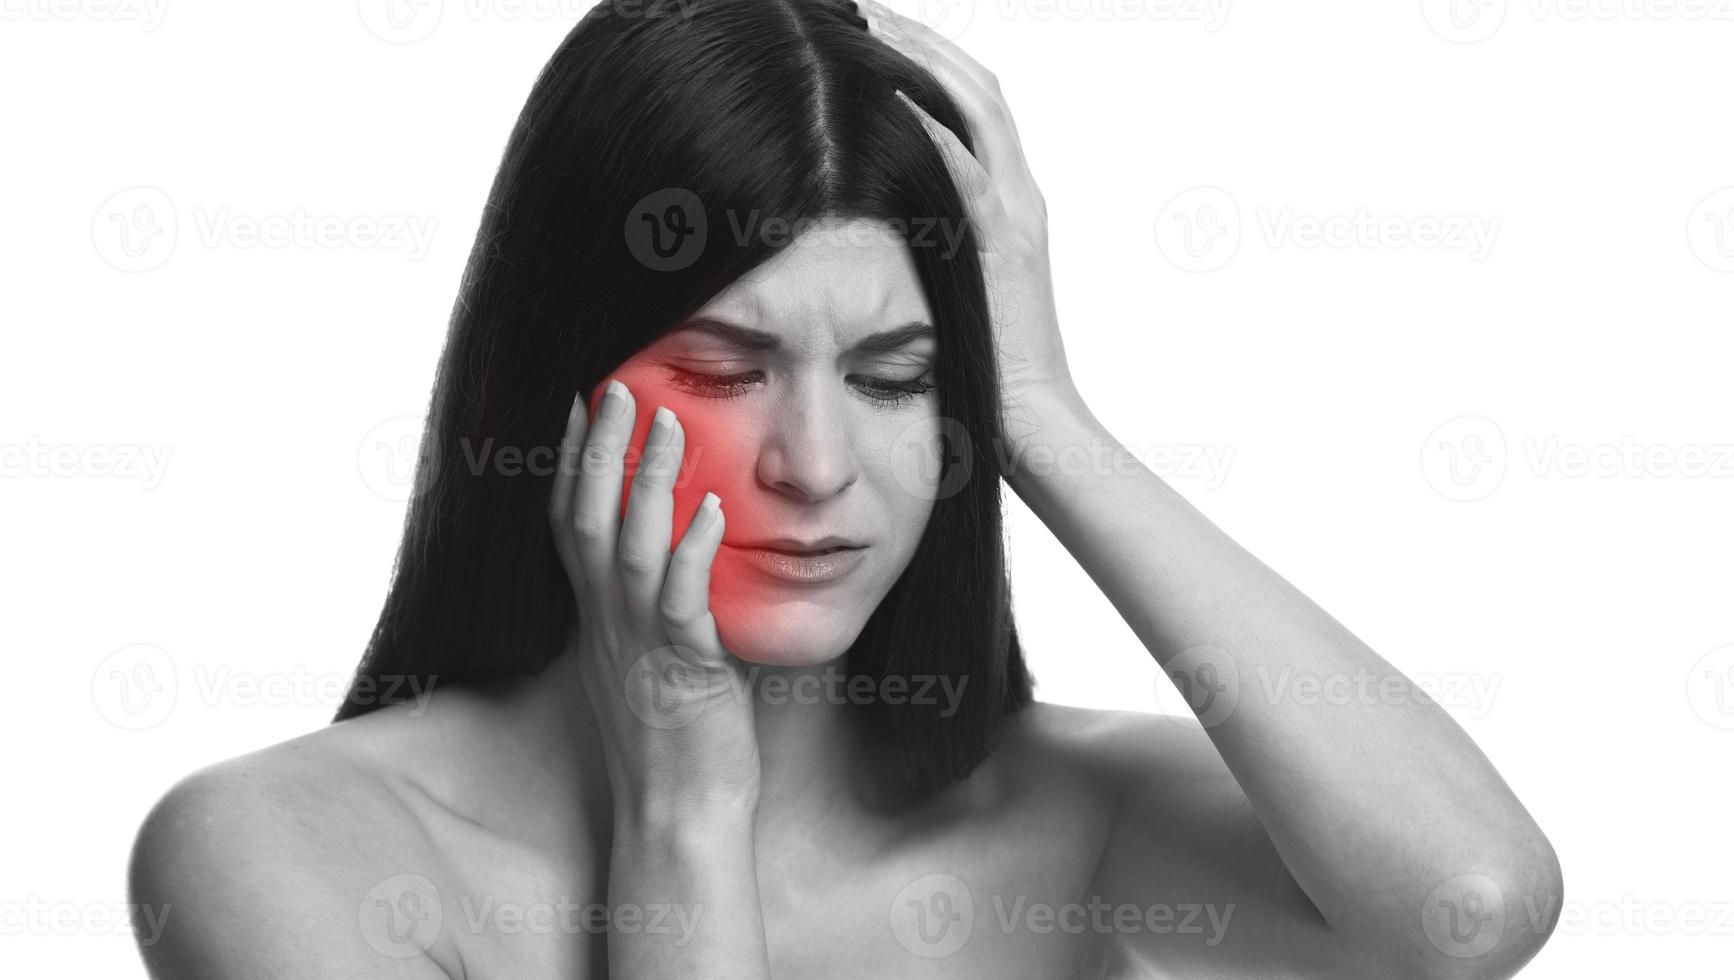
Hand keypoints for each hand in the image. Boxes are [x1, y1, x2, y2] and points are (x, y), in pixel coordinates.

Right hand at [547, 380, 760, 816]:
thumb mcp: (655, 662)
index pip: (568, 527)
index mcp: (598, 620)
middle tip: (614, 386)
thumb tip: (689, 562)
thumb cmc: (676, 742)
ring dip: (647, 480)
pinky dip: (693, 550)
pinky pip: (681, 601)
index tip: (577, 403)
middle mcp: (607, 625)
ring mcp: (640, 646)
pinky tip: (711, 508)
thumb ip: (660, 610)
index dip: (567, 463)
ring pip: (630, 547)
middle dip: (597, 449)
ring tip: (667, 421)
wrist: (678, 816)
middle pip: (587, 519)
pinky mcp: (682, 671)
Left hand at [865, 1, 1078, 467]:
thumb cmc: (989, 372)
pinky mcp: (1000, 242)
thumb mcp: (960, 291)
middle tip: (864, 7)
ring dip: (920, 58)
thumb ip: (936, 249)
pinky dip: (928, 121)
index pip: (973, 105)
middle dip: (920, 39)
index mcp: (1012, 203)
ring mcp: (1015, 214)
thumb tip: (879, 230)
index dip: (929, 59)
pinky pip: (964, 164)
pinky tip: (887, 89)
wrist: (1034, 421)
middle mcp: (1020, 195)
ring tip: (868, 22)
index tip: (877, 30)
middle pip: (975, 86)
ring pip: (973, 106)